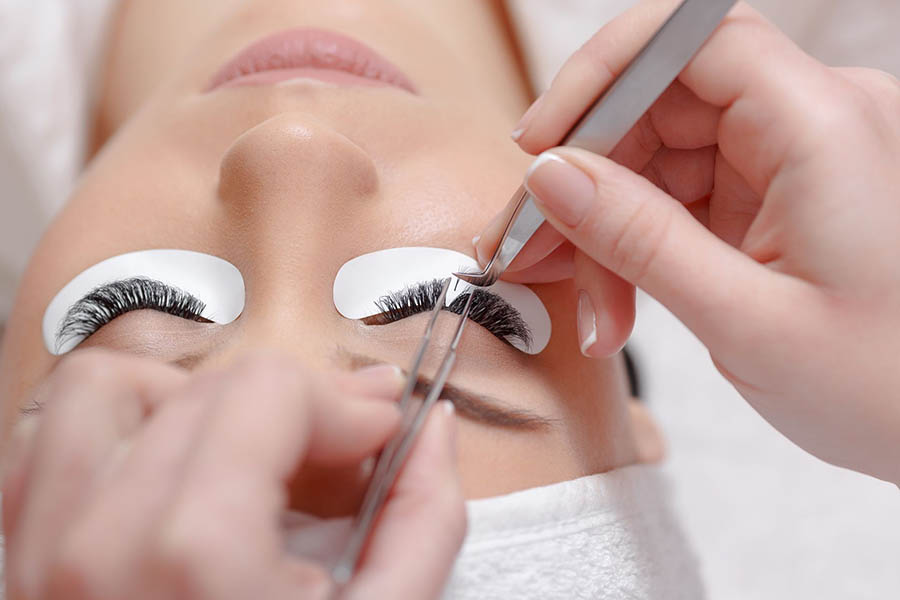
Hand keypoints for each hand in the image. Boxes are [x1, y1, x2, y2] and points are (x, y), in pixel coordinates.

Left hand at [2, 350, 463, 598]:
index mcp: (197, 552)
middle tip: (341, 448)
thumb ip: (422, 520)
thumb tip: (436, 431)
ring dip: (191, 401)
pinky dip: (113, 437)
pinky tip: (168, 473)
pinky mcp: (14, 574)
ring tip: (247, 452)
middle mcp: (98, 540)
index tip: (382, 433)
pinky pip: (40, 453)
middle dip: (295, 404)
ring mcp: (38, 556)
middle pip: (206, 386)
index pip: (270, 390)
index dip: (345, 402)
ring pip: (106, 394)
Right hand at [476, 1, 899, 482]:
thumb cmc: (886, 389)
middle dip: (585, 179)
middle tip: (532, 250)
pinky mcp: (774, 197)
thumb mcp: (745, 320)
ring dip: (605, 228)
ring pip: (658, 158)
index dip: (600, 78)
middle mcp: (810, 123)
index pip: (690, 40)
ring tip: (585, 306)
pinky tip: (615, 303)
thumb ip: (640, 240)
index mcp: (823, 128)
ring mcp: (791, 159)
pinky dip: (637, 247)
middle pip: (659, 106)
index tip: (536, 148)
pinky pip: (680, 197)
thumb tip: (551, 177)